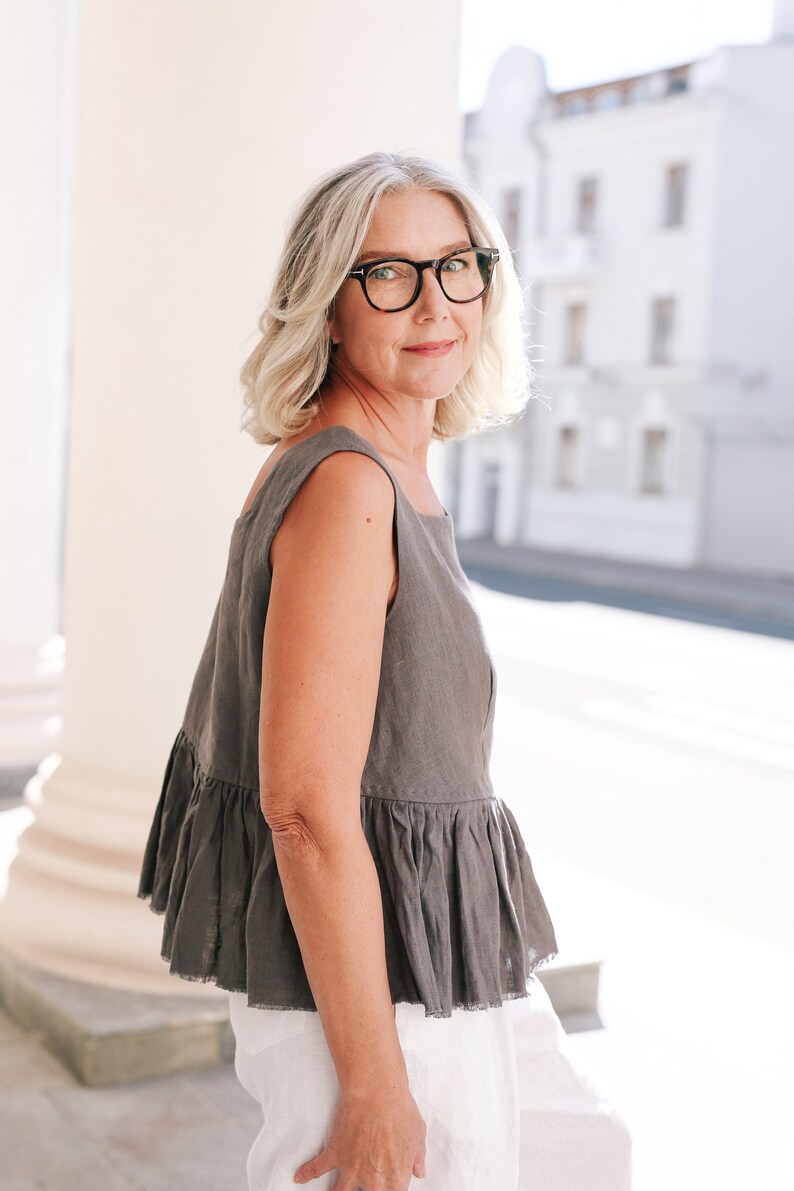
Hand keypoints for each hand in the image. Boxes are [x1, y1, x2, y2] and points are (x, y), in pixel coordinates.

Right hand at [293, 1083, 426, 1189]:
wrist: (378, 1093)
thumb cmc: (401, 1112)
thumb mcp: (418, 1136)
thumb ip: (418, 1158)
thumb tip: (419, 1171)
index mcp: (395, 1180)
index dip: (391, 1190)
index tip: (386, 1188)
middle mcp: (372, 1181)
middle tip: (361, 1187)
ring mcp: (352, 1169)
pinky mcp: (336, 1153)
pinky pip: (317, 1168)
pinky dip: (307, 1173)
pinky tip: (299, 1177)